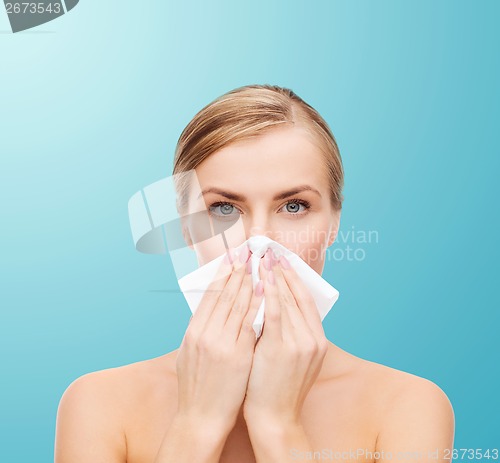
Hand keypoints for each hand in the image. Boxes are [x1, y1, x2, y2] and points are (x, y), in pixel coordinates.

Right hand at [175, 245, 263, 433]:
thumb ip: (200, 329)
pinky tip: (264, 290)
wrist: (200, 417)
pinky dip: (257, 305)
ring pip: (237, 305)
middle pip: (224, 295)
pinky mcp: (237, 356)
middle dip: (236, 271)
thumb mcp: (189, 353)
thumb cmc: (196, 386)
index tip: (231, 258)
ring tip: (256, 264)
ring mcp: (221, 344)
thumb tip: (210, 308)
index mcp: (192, 332)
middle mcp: (205, 334)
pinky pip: (250, 323)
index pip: (209, 295)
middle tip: (246, 252)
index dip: (222, 274)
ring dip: (248, 282)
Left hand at [243, 249, 328, 427]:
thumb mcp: (295, 359)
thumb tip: (279, 308)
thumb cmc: (278, 388)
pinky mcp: (281, 348)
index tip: (284, 261)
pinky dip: (269, 292)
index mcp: (317, 340)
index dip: (295, 278)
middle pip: (297, 295)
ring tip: (263, 257)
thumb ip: (292, 334)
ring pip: (286, 300)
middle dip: (283, 271)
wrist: (275, 418)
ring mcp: (299, 343)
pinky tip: (261, 277)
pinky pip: (274, 312)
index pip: (306, 300)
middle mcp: (312, 338)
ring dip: (273, 275)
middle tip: (272, 250)